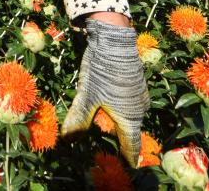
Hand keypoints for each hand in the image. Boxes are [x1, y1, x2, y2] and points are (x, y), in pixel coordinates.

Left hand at [61, 18, 148, 166]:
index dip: (128, 157)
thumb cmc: (101, 70)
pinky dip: (121, 108)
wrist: (115, 40)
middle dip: (120, 139)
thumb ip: (79, 118)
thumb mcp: (87, 95)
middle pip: (129, 131)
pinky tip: (109, 103)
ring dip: (119, 122)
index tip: (128, 167)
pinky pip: (131, 104)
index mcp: (129, 118)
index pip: (131, 146)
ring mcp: (140, 97)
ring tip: (106, 125)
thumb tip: (68, 139)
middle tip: (109, 146)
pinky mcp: (138, 85)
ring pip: (130, 116)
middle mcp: (139, 110)